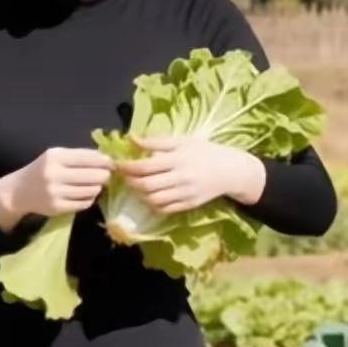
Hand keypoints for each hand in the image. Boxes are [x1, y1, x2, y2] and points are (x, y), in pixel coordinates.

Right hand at [0, 146, 115, 227]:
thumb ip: (78, 156)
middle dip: (104, 175)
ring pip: (91, 190)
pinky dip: (89, 198)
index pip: (88, 157)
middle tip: (107, 175)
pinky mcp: (57, 208)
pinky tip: (86, 194)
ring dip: (97, 187)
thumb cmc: (41, 170)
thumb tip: (105, 157)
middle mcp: (54, 174)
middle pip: (93, 175)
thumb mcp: (55, 156)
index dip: (104, 160)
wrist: (19, 191)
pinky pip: (84, 203)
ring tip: (96, 184)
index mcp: (55, 157)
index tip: (112, 163)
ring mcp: (55, 193)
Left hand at [113, 138, 265, 213]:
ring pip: (153, 199)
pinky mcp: (188, 205)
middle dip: (131, 181)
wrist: (230, 170)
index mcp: (178, 158)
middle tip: (124, 176)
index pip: (145, 166)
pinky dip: (152, 204)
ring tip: (136, 185)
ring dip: (140, 194)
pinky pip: (164, 208)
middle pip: (146, 185)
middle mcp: (180, 177)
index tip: (117, 164)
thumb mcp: (182, 141)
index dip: (127, 167)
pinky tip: (150, 196)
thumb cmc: (203, 151)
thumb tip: (131, 138)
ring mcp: (184, 193)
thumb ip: (156, 142)